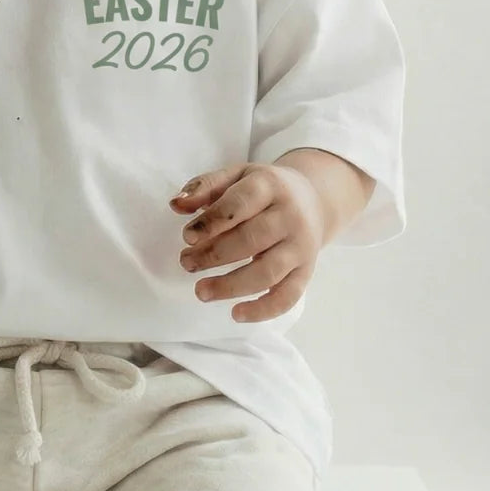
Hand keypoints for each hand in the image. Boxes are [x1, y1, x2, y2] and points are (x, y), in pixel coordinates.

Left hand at [170, 163, 325, 321]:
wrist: (313, 199)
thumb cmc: (265, 190)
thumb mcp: (236, 176)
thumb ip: (205, 187)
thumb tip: (176, 205)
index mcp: (270, 186)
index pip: (240, 204)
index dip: (211, 221)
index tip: (187, 237)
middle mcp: (290, 216)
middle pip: (251, 240)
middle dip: (214, 255)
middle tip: (186, 262)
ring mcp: (301, 246)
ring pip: (268, 272)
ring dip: (231, 286)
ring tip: (201, 291)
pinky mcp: (306, 271)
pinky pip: (288, 296)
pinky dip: (263, 310)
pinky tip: (236, 314)